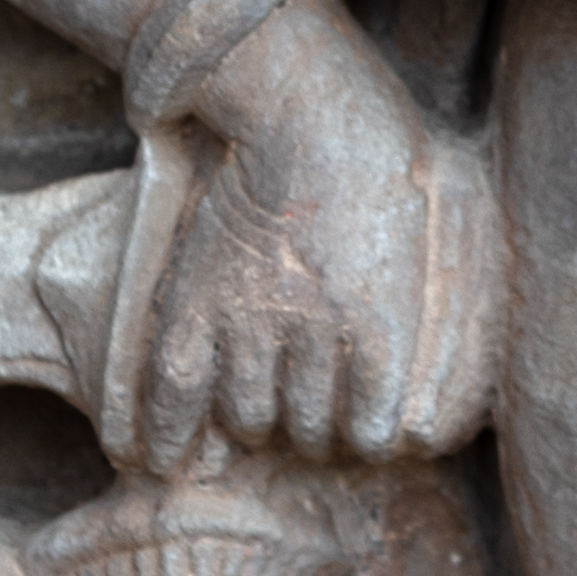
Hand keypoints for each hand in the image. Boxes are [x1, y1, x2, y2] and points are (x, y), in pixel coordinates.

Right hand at [138, 13, 503, 467]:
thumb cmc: (378, 178)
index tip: (357, 427)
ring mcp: (252, 319)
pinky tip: (161, 459)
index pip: (373, 433)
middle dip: (311, 430)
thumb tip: (393, 410)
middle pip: (311, 432)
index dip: (364, 436)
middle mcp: (319, 337)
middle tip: (305, 411)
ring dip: (254, 422)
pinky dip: (168, 434)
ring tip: (257, 404)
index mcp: (383, 329)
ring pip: (250, 419)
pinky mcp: (199, 301)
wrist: (308, 116)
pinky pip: (178, 391)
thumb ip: (404, 326)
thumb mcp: (414, 256)